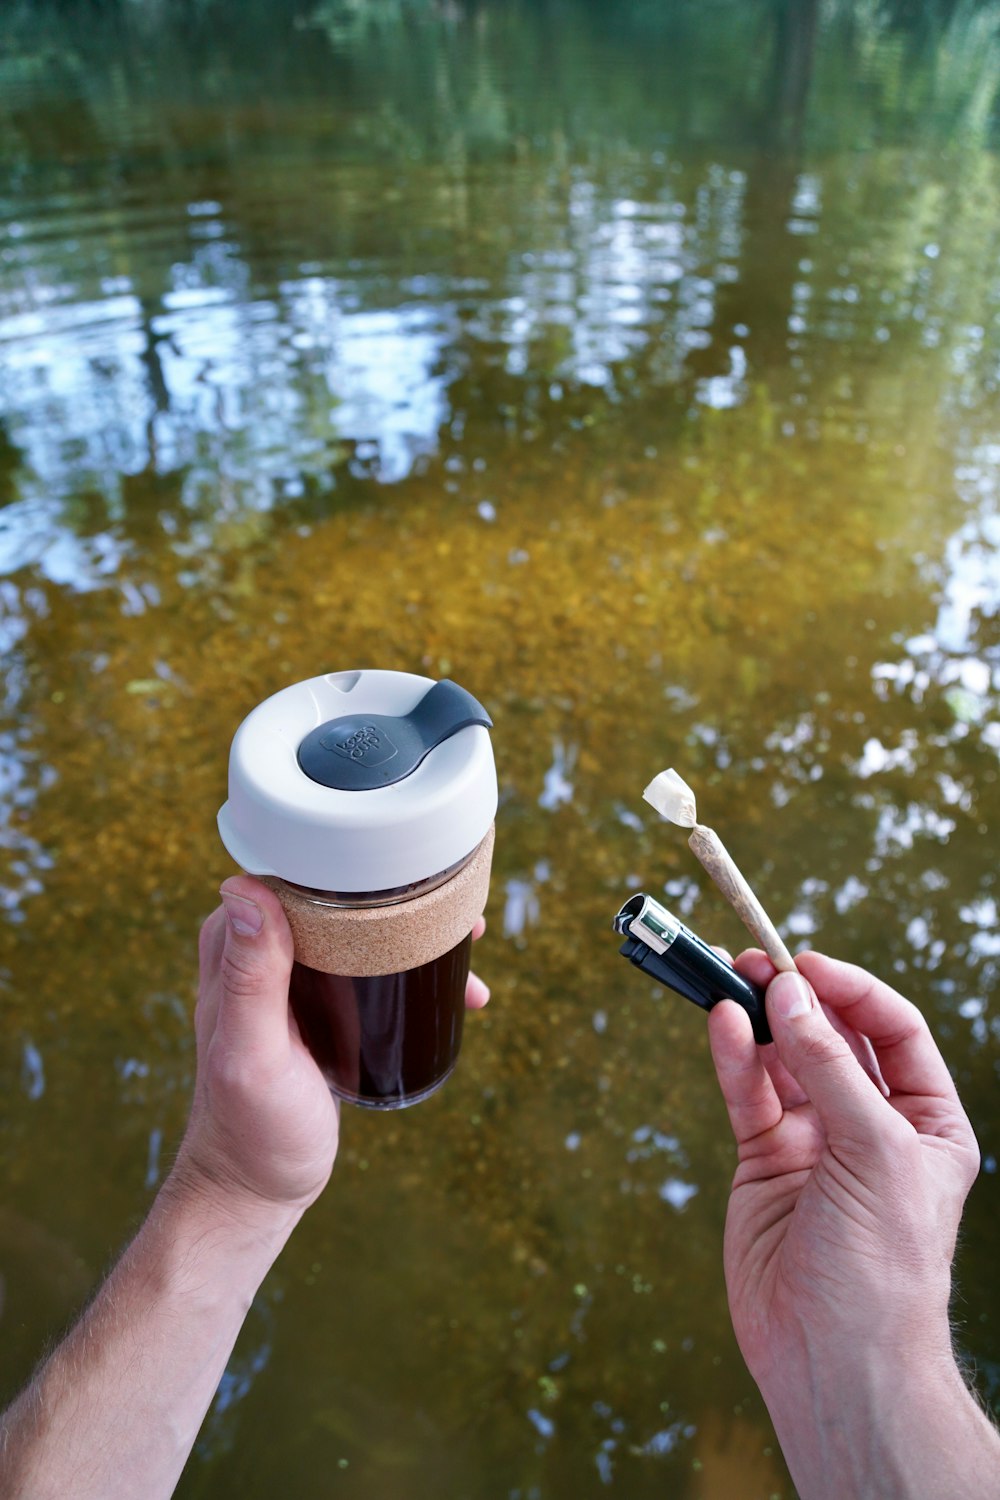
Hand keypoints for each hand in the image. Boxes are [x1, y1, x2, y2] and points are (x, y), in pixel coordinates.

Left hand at [174, 877, 489, 1216]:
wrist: (255, 1191)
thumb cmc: (251, 1132)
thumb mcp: (254, 1055)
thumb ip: (250, 977)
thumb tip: (247, 890)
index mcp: (230, 944)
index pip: (291, 872)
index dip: (352, 865)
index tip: (409, 871)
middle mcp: (254, 949)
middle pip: (333, 894)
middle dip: (397, 895)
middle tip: (456, 912)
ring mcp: (286, 978)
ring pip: (355, 927)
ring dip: (410, 929)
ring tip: (466, 944)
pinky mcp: (313, 1006)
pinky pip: (363, 963)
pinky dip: (405, 964)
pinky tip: (449, 983)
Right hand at [708, 951, 979, 1389]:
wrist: (835, 1360)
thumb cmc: (882, 1266)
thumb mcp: (874, 1153)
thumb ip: (831, 1069)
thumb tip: (790, 993)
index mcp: (927, 1123)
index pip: (895, 1032)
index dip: (854, 991)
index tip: (808, 965)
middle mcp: (872, 1125)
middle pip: (833, 1037)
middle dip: (800, 997)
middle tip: (759, 962)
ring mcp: (814, 1143)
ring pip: (783, 1060)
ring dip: (760, 1018)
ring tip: (730, 978)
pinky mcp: (764, 1163)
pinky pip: (748, 1094)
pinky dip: (734, 1057)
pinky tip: (724, 1023)